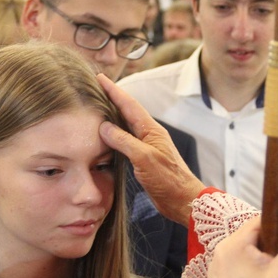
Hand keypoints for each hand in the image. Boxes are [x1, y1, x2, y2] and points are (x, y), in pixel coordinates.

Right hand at [97, 74, 204, 226]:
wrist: (182, 200)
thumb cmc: (168, 180)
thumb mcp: (144, 158)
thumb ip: (124, 141)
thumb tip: (104, 126)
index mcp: (151, 130)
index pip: (129, 105)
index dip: (114, 91)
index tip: (99, 77)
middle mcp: (149, 135)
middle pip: (127, 112)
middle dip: (112, 98)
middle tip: (95, 87)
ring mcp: (147, 147)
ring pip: (126, 126)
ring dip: (112, 115)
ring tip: (97, 106)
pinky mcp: (144, 159)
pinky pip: (126, 141)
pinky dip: (114, 135)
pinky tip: (106, 136)